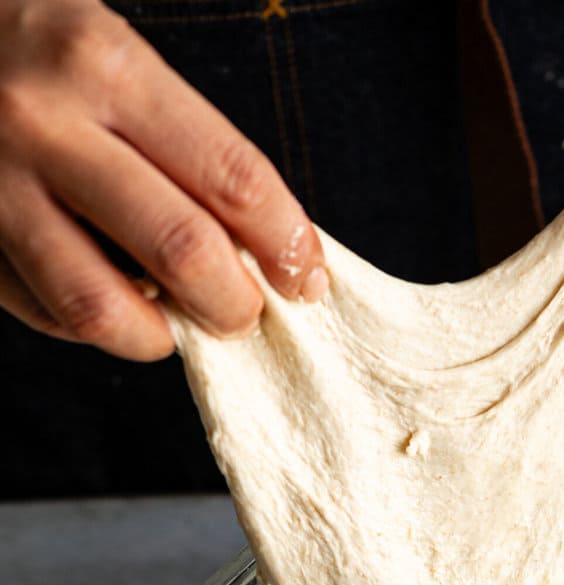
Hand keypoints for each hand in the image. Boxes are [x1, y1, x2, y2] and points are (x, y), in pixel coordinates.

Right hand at [0, 0, 325, 358]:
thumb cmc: (38, 52)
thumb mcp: (114, 57)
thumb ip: (186, 143)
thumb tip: (268, 250)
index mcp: (104, 63)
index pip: (232, 177)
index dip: (286, 244)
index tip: (306, 280)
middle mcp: (44, 121)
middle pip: (181, 249)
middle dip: (233, 302)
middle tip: (244, 312)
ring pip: (104, 308)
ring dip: (163, 334)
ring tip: (182, 323)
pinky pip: (50, 314)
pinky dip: (101, 326)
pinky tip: (118, 301)